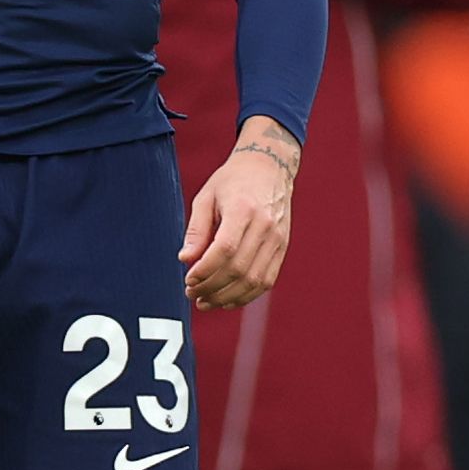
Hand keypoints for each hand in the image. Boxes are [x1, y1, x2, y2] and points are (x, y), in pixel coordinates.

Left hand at [180, 117, 298, 308]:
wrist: (269, 168)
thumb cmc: (233, 181)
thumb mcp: (207, 196)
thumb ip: (196, 229)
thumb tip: (185, 259)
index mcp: (243, 209)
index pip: (225, 249)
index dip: (205, 270)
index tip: (188, 280)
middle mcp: (264, 226)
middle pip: (238, 269)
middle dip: (211, 288)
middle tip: (192, 294)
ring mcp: (277, 239)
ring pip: (254, 281)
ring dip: (227, 298)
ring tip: (206, 302)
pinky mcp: (282, 248)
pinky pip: (267, 281)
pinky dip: (246, 296)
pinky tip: (227, 300)